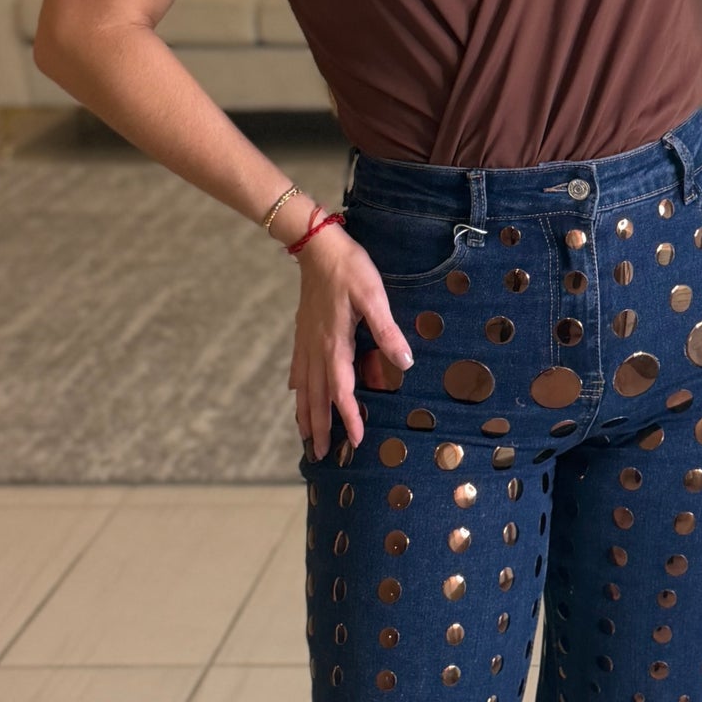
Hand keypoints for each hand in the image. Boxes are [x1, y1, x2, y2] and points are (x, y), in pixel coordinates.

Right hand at [288, 226, 415, 458]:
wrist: (317, 246)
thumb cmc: (349, 269)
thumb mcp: (374, 297)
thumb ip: (387, 332)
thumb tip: (405, 364)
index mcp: (335, 345)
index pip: (341, 392)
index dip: (348, 418)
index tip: (355, 441)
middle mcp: (317, 349)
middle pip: (317, 397)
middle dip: (318, 428)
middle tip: (319, 456)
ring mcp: (307, 341)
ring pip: (304, 387)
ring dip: (305, 413)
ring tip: (304, 436)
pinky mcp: (303, 331)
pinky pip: (298, 368)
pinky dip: (297, 387)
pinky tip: (296, 393)